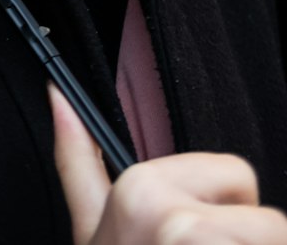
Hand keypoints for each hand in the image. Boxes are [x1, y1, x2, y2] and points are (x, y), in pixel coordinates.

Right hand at [50, 84, 286, 243]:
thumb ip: (77, 158)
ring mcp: (199, 241)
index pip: (237, 176)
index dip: (225, 221)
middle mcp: (172, 216)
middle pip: (267, 220)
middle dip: (245, 243)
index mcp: (139, 189)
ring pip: (274, 237)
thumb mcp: (89, 228)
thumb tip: (59, 95)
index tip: (195, 236)